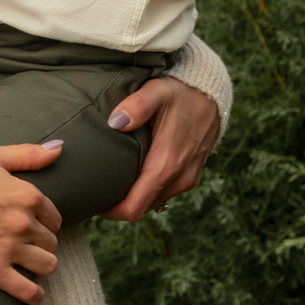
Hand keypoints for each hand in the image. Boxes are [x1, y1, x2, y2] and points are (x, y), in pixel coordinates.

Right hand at [0, 144, 62, 303]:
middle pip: (51, 242)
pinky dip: (33, 295)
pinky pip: (29, 292)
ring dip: (40, 265)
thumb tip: (59, 148)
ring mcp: (9, 249)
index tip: (30, 224)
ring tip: (26, 263)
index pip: (55, 218)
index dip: (43, 222)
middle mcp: (22, 223)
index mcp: (26, 195)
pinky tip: (30, 291)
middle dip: (40, 243)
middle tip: (22, 243)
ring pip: (48, 266)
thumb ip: (27, 154)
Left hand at [100, 76, 221, 222]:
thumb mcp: (157, 92)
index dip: (110, 212)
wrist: (213, 94)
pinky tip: (131, 174)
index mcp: (166, 165)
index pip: (134, 207)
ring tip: (109, 182)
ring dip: (132, 198)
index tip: (92, 203)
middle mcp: (179, 178)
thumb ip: (137, 106)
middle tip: (94, 191)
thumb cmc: (181, 92)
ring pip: (153, 201)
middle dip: (117, 206)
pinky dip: (146, 190)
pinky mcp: (190, 174)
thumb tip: (115, 122)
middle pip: (141, 208)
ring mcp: (187, 179)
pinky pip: (164, 192)